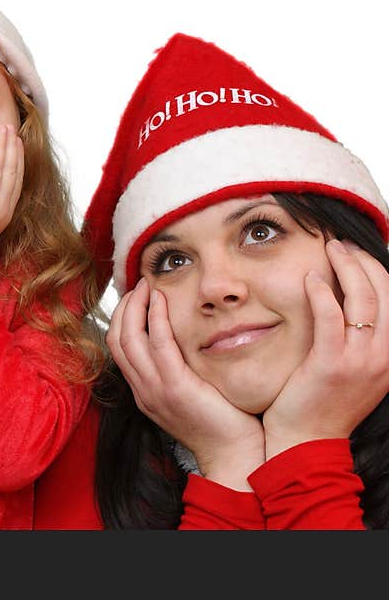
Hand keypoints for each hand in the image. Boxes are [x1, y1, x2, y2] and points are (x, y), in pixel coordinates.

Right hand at [108, 278, 264, 488]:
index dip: (122, 318)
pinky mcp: (175, 387)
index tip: (137, 297)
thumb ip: (182, 371)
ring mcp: (154, 390)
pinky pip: (158, 343)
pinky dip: (155, 317)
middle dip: (124, 307)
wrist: (236, 456)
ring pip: (128, 338)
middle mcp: (142, 390)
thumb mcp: (193, 395)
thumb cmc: (224, 425)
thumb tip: (188, 342)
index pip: (119, 348)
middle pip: (116, 339)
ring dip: (135, 306)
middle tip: (140, 284)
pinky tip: (162, 300)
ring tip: (148, 285)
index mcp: (144, 392)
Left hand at [263, 239, 388, 457]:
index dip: (378, 271)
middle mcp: (385, 356)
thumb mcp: (354, 371)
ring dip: (346, 267)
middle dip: (365, 261)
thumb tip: (350, 305)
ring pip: (363, 300)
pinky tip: (311, 278)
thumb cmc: (322, 404)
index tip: (358, 253)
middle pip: (385, 293)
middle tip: (342, 245)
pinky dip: (322, 292)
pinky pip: (331, 317)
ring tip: (330, 249)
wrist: (306, 442)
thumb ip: (359, 340)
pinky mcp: (331, 363)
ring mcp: (361, 361)